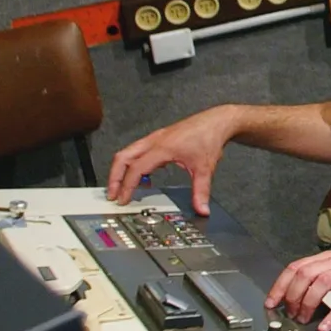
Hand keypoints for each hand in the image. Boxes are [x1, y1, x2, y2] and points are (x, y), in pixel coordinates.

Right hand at [106, 107, 235, 214]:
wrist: (217, 121)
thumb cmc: (209, 138)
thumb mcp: (205, 168)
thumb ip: (201, 191)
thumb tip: (202, 209)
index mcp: (162, 148)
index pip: (136, 169)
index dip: (127, 186)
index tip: (123, 200)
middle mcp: (155, 141)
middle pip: (123, 157)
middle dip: (114, 177)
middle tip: (112, 194)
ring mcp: (155, 138)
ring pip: (128, 152)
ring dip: (122, 169)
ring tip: (123, 188)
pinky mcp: (159, 138)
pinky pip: (138, 150)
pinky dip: (133, 163)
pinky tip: (144, 177)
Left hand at [265, 242, 330, 330]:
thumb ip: (324, 273)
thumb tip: (303, 291)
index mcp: (328, 258)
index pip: (296, 267)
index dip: (280, 285)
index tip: (272, 302)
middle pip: (304, 274)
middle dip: (291, 296)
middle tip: (291, 314)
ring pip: (320, 283)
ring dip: (307, 303)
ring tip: (305, 319)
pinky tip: (326, 326)